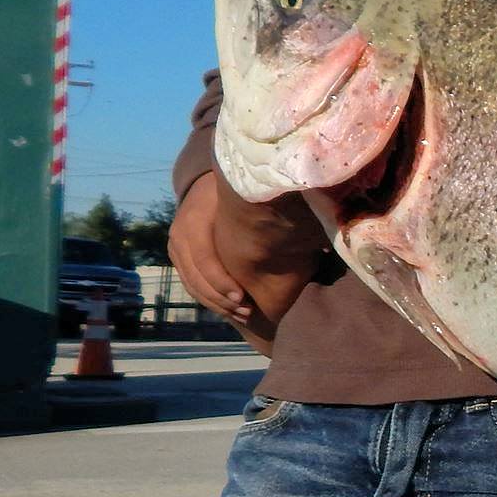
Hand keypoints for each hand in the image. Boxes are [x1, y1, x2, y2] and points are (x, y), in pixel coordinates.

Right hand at [168, 172, 324, 352]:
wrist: (210, 183)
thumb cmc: (240, 193)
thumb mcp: (249, 200)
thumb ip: (274, 220)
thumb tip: (321, 245)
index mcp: (198, 218)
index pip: (205, 259)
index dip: (222, 282)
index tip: (244, 298)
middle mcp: (181, 232)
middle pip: (197, 276)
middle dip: (221, 299)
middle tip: (247, 312)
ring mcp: (176, 244)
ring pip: (192, 283)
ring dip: (216, 303)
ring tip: (242, 314)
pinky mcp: (177, 254)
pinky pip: (189, 283)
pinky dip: (208, 298)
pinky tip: (230, 307)